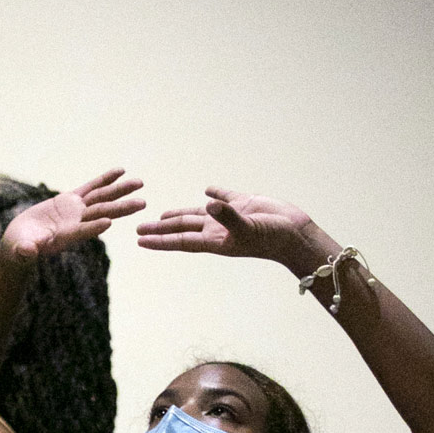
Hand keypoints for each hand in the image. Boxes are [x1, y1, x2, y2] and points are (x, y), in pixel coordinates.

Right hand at [1, 169, 145, 261]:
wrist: (21, 240)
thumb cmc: (20, 248)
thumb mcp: (20, 249)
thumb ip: (25, 250)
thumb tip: (26, 251)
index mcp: (65, 237)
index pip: (81, 231)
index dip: (93, 227)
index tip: (108, 222)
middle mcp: (75, 224)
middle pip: (101, 213)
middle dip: (121, 208)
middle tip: (143, 203)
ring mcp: (75, 211)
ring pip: (101, 198)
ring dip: (120, 191)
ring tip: (139, 183)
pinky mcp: (71, 200)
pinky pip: (91, 187)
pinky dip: (105, 179)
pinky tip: (121, 171)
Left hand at [137, 187, 319, 266]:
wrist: (294, 234)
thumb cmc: (270, 238)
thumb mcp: (247, 228)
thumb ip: (227, 216)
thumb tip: (208, 203)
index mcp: (214, 241)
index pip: (180, 240)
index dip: (159, 240)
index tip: (139, 240)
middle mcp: (218, 230)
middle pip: (182, 228)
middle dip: (160, 228)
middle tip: (139, 227)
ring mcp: (229, 217)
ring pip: (197, 215)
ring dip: (179, 215)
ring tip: (162, 215)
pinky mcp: (244, 204)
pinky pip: (224, 198)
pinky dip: (214, 194)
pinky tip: (206, 191)